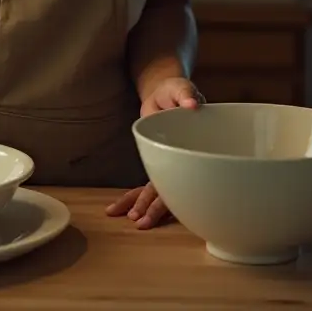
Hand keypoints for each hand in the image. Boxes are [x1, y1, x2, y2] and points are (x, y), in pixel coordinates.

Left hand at [106, 76, 204, 229]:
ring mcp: (168, 164)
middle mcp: (181, 162)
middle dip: (156, 207)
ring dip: (145, 206)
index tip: (171, 207)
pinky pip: (146, 183)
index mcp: (190, 150)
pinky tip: (119, 208)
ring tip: (132, 220)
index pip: (188, 175)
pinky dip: (133, 196)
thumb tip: (192, 104)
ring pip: (157, 191)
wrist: (166, 92)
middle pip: (171, 190)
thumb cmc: (178, 92)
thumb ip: (187, 94)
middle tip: (142, 222)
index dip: (179, 192)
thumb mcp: (182, 89)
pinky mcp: (154, 161)